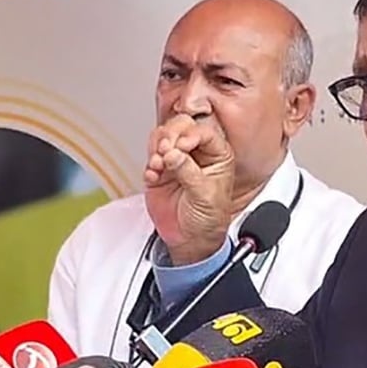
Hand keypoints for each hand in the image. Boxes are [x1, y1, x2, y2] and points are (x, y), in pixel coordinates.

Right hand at [143, 115, 236, 264]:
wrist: (190, 240)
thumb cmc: (208, 219)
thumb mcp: (205, 195)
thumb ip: (189, 172)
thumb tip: (174, 155)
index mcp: (217, 155)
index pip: (204, 132)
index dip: (190, 135)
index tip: (180, 146)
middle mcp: (197, 153)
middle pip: (181, 127)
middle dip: (170, 135)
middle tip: (164, 150)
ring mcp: (177, 159)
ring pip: (163, 136)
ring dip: (157, 147)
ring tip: (158, 164)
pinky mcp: (159, 170)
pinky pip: (150, 155)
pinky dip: (149, 163)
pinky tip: (154, 175)